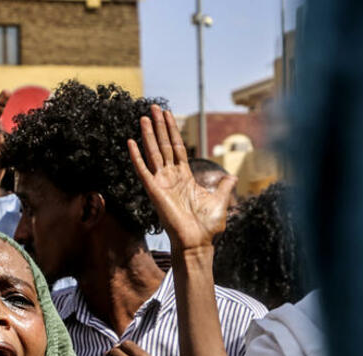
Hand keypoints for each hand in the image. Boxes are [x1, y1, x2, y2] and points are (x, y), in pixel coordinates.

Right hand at [127, 105, 236, 250]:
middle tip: (153, 107)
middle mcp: (171, 177)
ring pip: (153, 153)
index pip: (176, 148)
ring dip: (148, 135)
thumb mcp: (221, 200)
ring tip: (144, 117)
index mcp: (184, 177)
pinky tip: (131, 142)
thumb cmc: (207, 226)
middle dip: (160, 126)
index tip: (168, 114)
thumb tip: (232, 176)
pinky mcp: (154, 191)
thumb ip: (224, 186)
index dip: (172, 131)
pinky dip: (136, 156)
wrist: (198, 242)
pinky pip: (143, 170)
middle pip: (163, 145)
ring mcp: (161, 183)